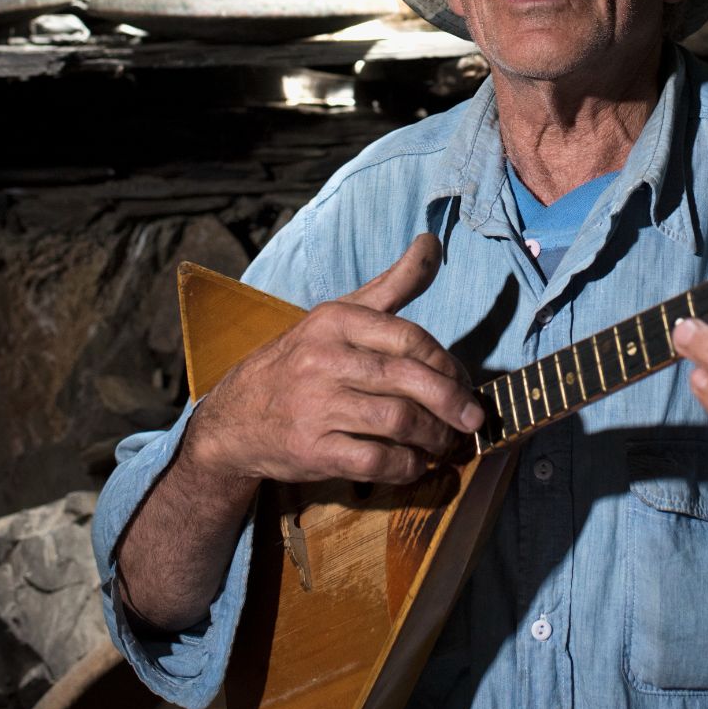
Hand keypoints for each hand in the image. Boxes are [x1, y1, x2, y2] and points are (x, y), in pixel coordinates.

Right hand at [190, 234, 482, 487]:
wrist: (234, 418)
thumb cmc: (302, 360)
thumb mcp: (341, 314)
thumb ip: (393, 283)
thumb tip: (431, 242)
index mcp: (336, 320)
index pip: (409, 337)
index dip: (447, 364)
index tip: (464, 382)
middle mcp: (324, 359)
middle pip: (407, 379)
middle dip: (451, 401)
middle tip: (472, 419)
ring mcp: (316, 406)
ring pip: (397, 421)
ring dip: (433, 437)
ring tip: (446, 443)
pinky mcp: (312, 450)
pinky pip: (374, 460)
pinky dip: (405, 466)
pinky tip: (414, 464)